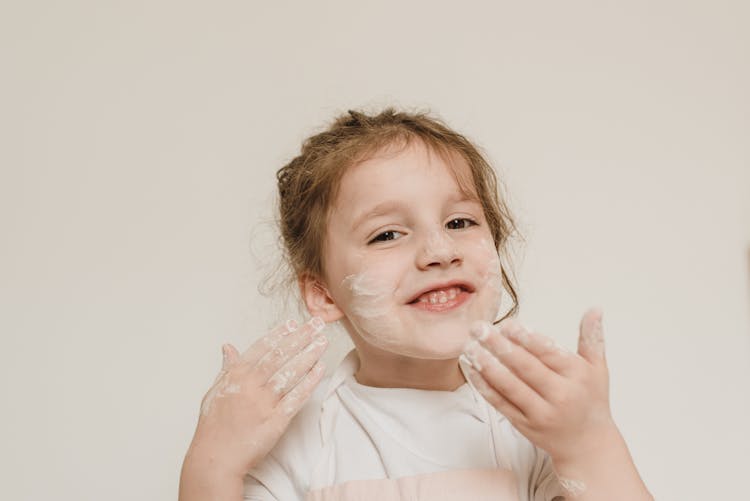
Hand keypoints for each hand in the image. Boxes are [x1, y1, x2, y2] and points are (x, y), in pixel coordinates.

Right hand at [184, 317, 328, 479]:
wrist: (215, 459)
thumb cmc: (213, 427)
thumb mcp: (214, 392)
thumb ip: (227, 368)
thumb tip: (228, 347)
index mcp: (235, 376)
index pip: (261, 348)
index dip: (279, 334)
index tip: (293, 323)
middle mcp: (251, 386)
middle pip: (280, 355)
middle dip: (301, 337)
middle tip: (317, 324)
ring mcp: (264, 403)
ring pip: (290, 373)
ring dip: (309, 355)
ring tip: (322, 341)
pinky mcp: (276, 421)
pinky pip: (296, 398)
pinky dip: (309, 382)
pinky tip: (319, 369)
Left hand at [462, 308, 614, 464]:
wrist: (588, 445)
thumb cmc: (591, 400)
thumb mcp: (598, 368)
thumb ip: (592, 337)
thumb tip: (594, 308)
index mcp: (577, 376)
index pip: (548, 352)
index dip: (525, 337)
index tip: (506, 323)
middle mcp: (559, 395)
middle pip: (525, 367)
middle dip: (498, 346)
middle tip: (479, 328)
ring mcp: (540, 413)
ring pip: (509, 386)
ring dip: (486, 364)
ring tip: (469, 346)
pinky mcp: (524, 425)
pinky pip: (500, 403)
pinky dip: (484, 386)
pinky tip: (471, 369)